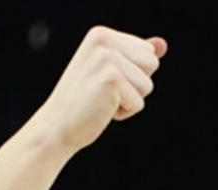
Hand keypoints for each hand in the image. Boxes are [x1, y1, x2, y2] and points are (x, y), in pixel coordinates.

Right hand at [29, 26, 164, 151]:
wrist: (55, 128)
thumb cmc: (82, 102)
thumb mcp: (110, 72)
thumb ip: (136, 55)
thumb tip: (162, 45)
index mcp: (101, 34)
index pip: (146, 52)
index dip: (130, 74)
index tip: (102, 82)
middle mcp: (104, 40)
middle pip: (151, 65)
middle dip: (134, 85)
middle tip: (102, 93)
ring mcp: (107, 59)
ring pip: (147, 85)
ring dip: (128, 100)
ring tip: (101, 101)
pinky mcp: (112, 80)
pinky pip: (139, 102)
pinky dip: (123, 113)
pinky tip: (101, 110)